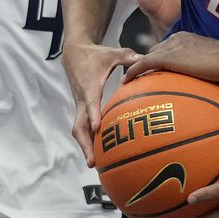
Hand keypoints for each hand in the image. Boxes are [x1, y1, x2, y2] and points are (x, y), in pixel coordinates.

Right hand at [64, 41, 139, 166]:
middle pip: (79, 125)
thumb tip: (144, 58)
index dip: (93, 115)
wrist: (74, 54)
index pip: (91, 103)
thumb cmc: (95, 55)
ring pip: (79, 129)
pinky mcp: (81, 109)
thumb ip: (127, 57)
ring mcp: (80, 105)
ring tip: (94, 164)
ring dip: (85, 147)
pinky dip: (88, 140)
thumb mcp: (111, 53)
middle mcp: (82, 99)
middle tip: (92, 161)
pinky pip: (82, 127)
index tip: (98, 128)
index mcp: (90, 87)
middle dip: (85, 144)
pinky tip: (98, 153)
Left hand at [124, 31, 218, 81]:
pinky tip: (126, 82)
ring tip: (128, 81)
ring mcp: (171, 47)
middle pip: (154, 51)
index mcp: (186, 39)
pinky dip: (133, 72)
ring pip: (147, 56)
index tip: (151, 72)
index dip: (157, 60)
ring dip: (137, 68)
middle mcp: (175, 39)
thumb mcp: (213, 65)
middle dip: (145, 63)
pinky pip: (144, 64)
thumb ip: (204, 70)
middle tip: (137, 78)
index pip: (166, 48)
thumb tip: (206, 88)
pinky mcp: (167, 57)